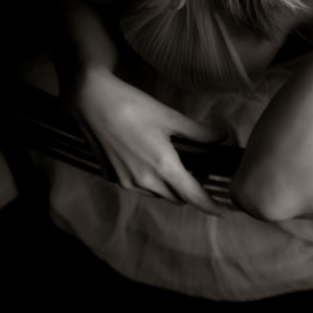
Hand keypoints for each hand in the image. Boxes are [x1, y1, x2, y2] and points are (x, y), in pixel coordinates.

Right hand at [71, 66, 228, 215]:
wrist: (90, 100)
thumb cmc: (133, 106)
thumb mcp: (170, 117)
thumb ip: (198, 132)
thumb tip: (221, 137)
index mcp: (163, 167)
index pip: (193, 195)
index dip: (210, 205)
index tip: (223, 212)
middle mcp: (145, 181)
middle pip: (176, 197)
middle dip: (190, 189)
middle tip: (198, 168)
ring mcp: (126, 182)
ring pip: (157, 193)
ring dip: (169, 185)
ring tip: (173, 162)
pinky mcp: (112, 177)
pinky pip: (138, 186)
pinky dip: (149, 179)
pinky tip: (147, 157)